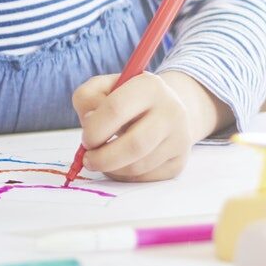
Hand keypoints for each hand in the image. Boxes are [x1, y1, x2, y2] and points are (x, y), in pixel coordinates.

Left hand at [70, 72, 223, 181]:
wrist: (165, 110)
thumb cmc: (126, 100)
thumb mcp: (103, 88)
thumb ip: (87, 99)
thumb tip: (89, 122)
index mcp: (149, 86)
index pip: (115, 109)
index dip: (94, 129)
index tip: (86, 140)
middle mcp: (171, 111)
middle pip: (135, 145)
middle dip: (103, 158)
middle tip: (88, 160)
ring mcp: (179, 138)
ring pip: (138, 166)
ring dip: (111, 169)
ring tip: (102, 159)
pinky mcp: (178, 161)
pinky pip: (144, 178)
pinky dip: (124, 176)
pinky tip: (119, 164)